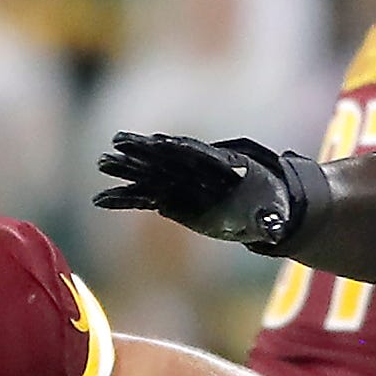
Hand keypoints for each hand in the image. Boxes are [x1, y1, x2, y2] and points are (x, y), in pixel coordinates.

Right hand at [95, 132, 298, 252]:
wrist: (260, 209)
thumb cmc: (271, 207)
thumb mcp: (274, 216)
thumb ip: (271, 223)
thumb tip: (275, 233)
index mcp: (222, 166)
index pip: (198, 153)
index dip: (180, 149)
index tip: (160, 142)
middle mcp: (196, 170)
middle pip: (167, 157)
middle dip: (144, 150)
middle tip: (119, 142)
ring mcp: (181, 183)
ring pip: (149, 174)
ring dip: (127, 169)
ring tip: (102, 162)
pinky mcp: (170, 199)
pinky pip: (143, 198)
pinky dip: (124, 199)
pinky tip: (101, 200)